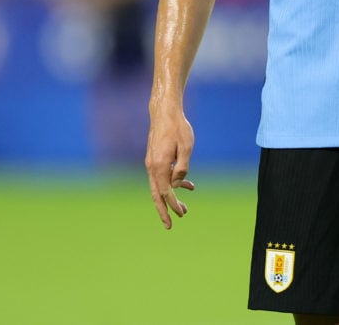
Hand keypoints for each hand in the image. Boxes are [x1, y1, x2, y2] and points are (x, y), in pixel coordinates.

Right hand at [145, 106, 195, 228]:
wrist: (164, 112)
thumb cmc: (177, 128)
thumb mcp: (186, 146)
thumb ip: (183, 167)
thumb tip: (178, 185)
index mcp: (159, 166)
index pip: (166, 192)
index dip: (173, 205)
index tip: (182, 214)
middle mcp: (152, 167)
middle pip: (157, 195)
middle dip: (164, 211)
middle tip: (170, 226)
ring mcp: (151, 163)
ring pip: (159, 186)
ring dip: (170, 198)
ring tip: (184, 207)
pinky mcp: (154, 158)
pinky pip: (162, 176)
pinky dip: (171, 183)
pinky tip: (187, 185)